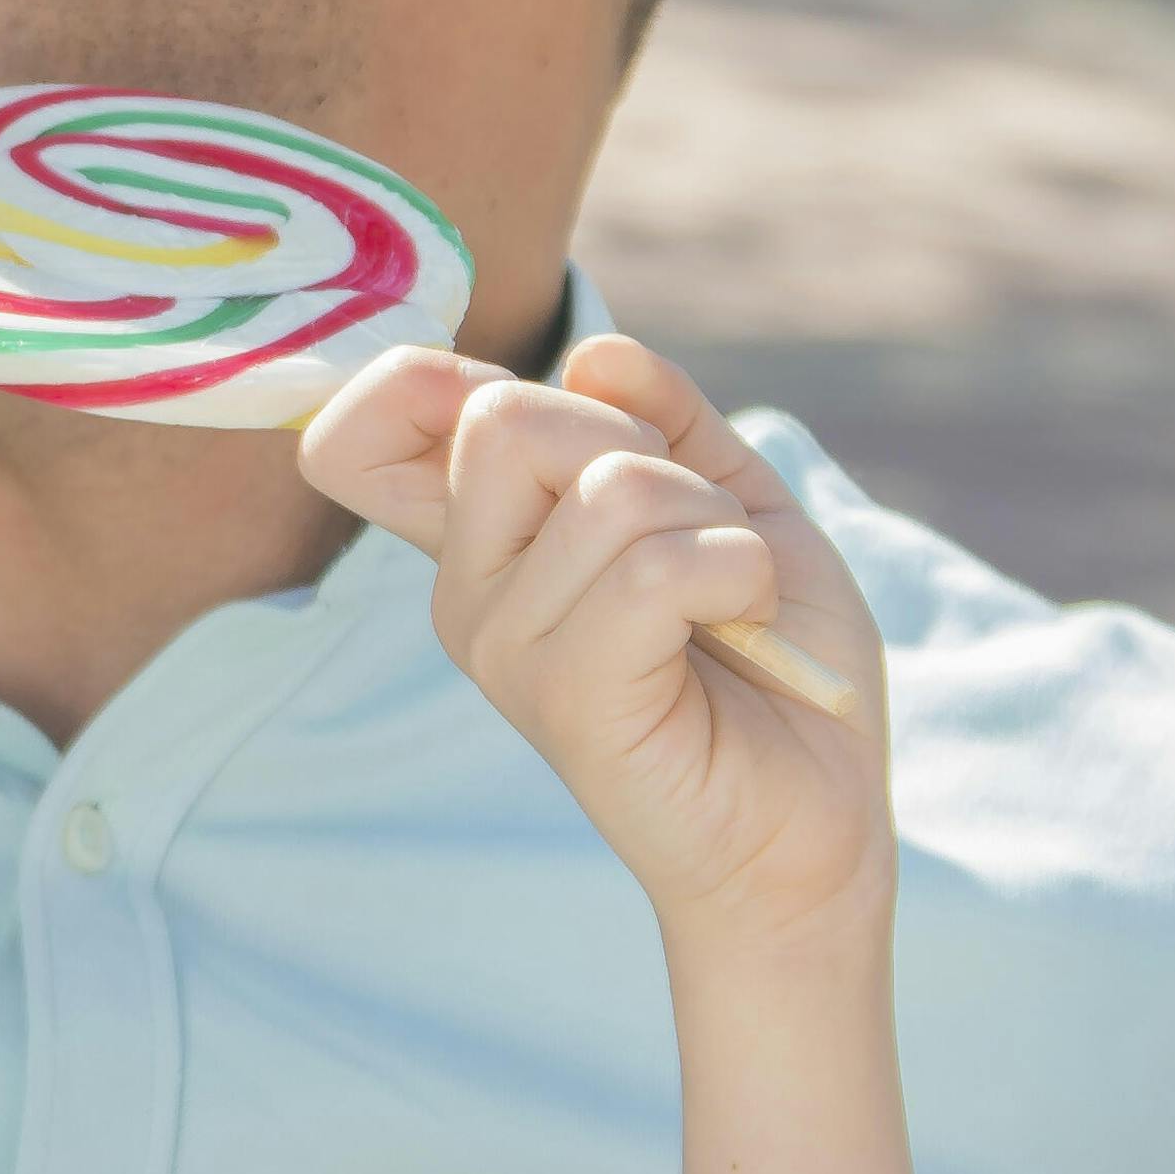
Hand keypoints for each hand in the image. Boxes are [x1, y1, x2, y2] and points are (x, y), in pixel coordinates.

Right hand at [303, 332, 891, 950]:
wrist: (815, 819)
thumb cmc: (771, 662)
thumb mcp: (729, 501)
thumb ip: (664, 420)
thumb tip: (594, 354)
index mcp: (489, 544)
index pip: (358, 434)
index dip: (413, 381)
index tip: (541, 421)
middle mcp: (471, 595)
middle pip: (501, 418)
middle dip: (634, 445)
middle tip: (691, 534)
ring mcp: (506, 648)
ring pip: (610, 488)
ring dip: (713, 523)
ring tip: (728, 600)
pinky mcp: (567, 697)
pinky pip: (653, 567)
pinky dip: (734, 570)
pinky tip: (741, 623)